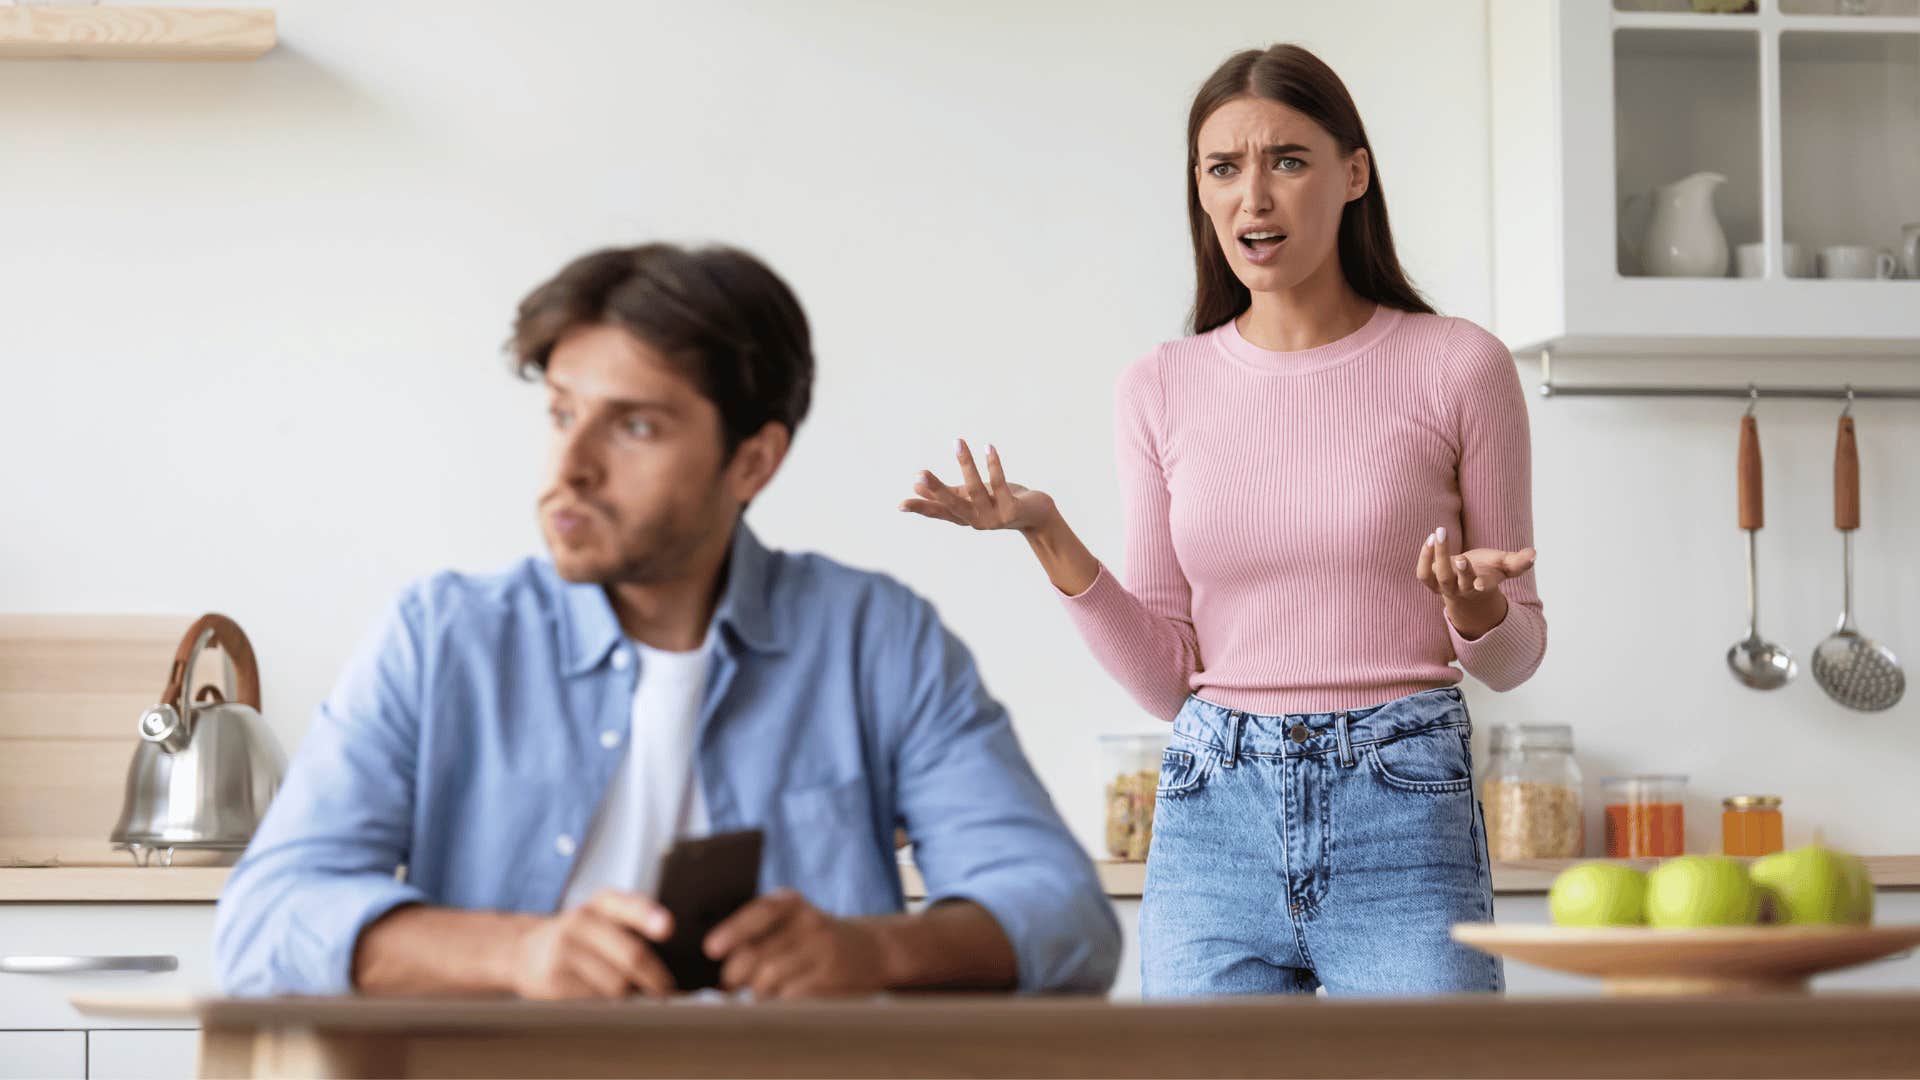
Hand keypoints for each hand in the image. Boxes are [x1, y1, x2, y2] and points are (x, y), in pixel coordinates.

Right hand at [509, 890, 676, 999]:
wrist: (523, 950)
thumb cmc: (578, 936)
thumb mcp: (604, 915)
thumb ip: (636, 923)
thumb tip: (666, 955)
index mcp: (602, 902)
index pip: (628, 905)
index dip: (648, 916)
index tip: (667, 927)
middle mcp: (582, 921)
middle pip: (631, 954)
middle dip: (655, 978)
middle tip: (665, 990)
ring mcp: (564, 950)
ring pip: (616, 984)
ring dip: (629, 995)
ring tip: (626, 993)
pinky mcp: (553, 979)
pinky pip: (595, 1000)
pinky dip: (605, 1005)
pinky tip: (600, 998)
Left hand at [704, 889, 888, 998]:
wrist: (870, 948)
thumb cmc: (812, 938)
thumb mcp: (790, 921)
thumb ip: (757, 934)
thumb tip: (719, 963)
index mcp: (791, 903)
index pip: (759, 913)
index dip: (732, 931)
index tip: (711, 949)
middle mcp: (809, 922)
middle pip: (758, 954)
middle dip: (736, 973)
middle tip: (732, 982)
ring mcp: (823, 949)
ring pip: (770, 978)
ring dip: (757, 992)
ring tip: (760, 992)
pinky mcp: (832, 976)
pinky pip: (792, 995)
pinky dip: (779, 1001)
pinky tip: (783, 998)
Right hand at [899, 439, 1057, 534]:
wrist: (1036, 516)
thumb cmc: (999, 503)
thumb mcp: (970, 498)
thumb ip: (946, 493)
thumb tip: (914, 483)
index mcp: (964, 516)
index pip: (939, 512)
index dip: (921, 508)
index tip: (901, 505)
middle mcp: (976, 520)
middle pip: (954, 505)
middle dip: (937, 489)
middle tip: (919, 473)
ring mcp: (995, 517)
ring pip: (977, 489)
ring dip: (967, 464)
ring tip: (957, 442)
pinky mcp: (1012, 510)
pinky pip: (1000, 483)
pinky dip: (993, 464)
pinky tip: (988, 447)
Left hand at [1415, 526, 1536, 638]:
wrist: (1466, 585)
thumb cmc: (1488, 570)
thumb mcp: (1505, 565)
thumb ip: (1519, 561)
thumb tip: (1534, 554)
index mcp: (1482, 585)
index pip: (1482, 587)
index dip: (1482, 585)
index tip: (1480, 583)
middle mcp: (1462, 589)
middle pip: (1457, 583)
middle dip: (1459, 571)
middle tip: (1461, 557)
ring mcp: (1445, 586)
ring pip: (1439, 576)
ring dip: (1439, 555)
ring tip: (1440, 532)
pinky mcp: (1431, 581)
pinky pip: (1423, 573)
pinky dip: (1424, 557)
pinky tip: (1431, 539)